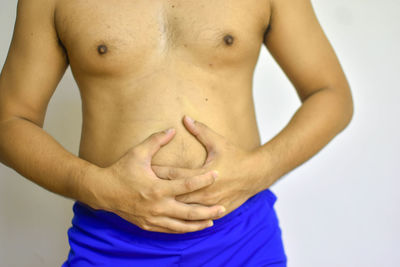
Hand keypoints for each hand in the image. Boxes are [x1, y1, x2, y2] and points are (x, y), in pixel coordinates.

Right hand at [92, 128, 225, 233]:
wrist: (103, 192)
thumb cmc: (120, 171)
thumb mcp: (138, 153)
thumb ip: (157, 140)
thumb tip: (173, 129)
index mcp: (157, 188)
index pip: (187, 184)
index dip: (204, 179)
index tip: (216, 174)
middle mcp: (157, 206)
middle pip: (189, 211)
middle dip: (208, 210)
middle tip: (223, 207)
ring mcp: (153, 218)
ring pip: (181, 225)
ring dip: (198, 224)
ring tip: (213, 221)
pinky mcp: (148, 225)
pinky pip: (169, 230)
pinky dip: (183, 229)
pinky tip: (192, 228)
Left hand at [152, 116, 263, 216]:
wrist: (256, 174)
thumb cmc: (236, 157)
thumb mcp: (218, 142)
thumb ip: (200, 131)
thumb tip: (185, 118)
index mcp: (203, 174)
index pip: (174, 174)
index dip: (159, 172)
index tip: (144, 170)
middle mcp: (205, 191)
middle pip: (176, 194)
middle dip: (159, 190)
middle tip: (142, 188)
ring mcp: (211, 204)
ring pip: (184, 209)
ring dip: (169, 206)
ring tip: (152, 204)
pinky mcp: (217, 211)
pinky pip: (197, 217)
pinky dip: (184, 217)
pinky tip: (172, 217)